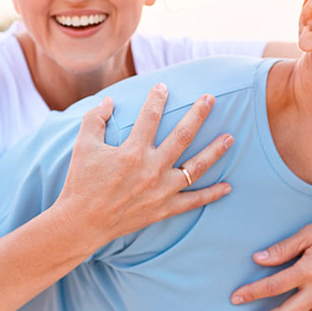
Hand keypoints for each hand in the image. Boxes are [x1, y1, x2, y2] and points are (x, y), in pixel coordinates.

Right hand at [56, 84, 233, 243]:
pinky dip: (212, 195)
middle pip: (182, 136)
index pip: (150, 118)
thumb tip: (109, 100)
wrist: (82, 223)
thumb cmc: (81, 182)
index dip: (157, 99)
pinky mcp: (164, 209)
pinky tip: (228, 186)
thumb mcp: (83, 145)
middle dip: (198, 115)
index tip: (163, 87)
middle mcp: (152, 169)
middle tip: (210, 99)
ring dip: (215, 151)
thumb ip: (95, 119)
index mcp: (132, 152)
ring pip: (196, 167)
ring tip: (229, 137)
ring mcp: (161, 190)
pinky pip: (194, 201)